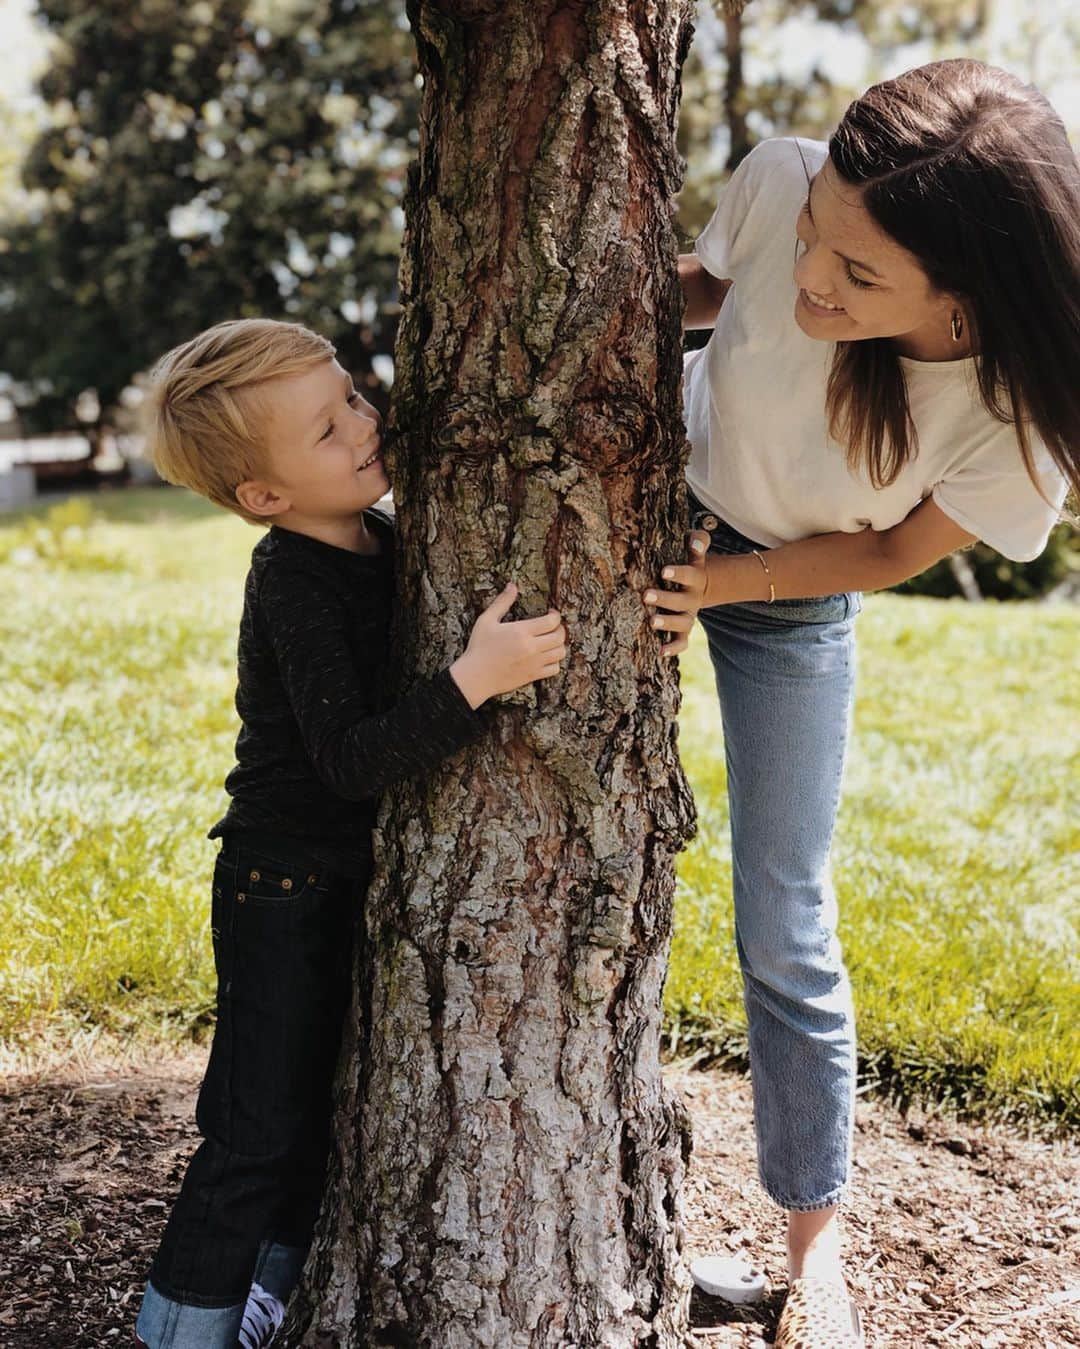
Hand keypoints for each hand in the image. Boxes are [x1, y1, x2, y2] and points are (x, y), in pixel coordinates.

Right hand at [450, 583, 566, 707]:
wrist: (476, 676)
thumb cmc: (479, 647)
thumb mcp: (486, 620)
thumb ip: (502, 602)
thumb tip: (512, 585)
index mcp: (522, 631)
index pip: (552, 621)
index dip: (555, 615)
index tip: (550, 613)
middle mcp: (531, 647)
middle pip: (559, 636)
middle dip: (560, 628)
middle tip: (553, 626)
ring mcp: (534, 663)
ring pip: (560, 652)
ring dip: (559, 644)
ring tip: (551, 640)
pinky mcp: (533, 675)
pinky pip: (555, 668)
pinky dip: (555, 661)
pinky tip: (546, 656)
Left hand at [642, 530, 709, 656]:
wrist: (701, 584)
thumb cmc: (690, 561)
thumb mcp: (696, 547)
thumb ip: (699, 540)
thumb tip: (696, 541)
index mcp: (695, 578)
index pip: (689, 575)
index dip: (678, 573)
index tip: (663, 570)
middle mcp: (693, 598)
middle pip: (682, 601)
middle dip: (664, 598)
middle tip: (646, 595)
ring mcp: (689, 615)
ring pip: (682, 623)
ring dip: (667, 622)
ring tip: (651, 621)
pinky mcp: (684, 629)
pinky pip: (682, 641)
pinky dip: (674, 648)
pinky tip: (660, 651)